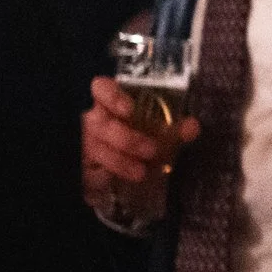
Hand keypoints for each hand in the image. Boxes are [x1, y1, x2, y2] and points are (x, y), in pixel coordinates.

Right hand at [82, 75, 198, 218]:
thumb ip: (174, 129)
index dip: (112, 96)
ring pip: (94, 148)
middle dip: (127, 138)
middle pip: (100, 122)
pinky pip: (86, 171)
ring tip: (141, 172)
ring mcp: (82, 143)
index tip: (129, 110)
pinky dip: (102, 178)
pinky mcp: (78, 167)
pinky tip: (114, 183)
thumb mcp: (158, 135)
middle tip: (151, 150)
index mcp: (109, 104)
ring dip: (119, 161)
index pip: (101, 88)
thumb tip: (192, 127)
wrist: (119, 174)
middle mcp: (92, 120)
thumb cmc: (138, 142)